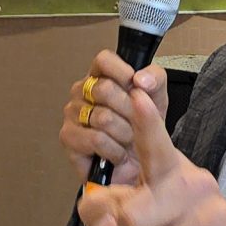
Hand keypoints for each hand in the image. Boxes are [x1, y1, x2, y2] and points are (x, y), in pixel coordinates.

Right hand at [59, 51, 168, 186]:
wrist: (139, 164)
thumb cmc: (142, 129)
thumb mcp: (157, 100)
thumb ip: (155, 80)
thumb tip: (141, 78)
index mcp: (101, 77)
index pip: (104, 60)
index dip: (122, 72)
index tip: (135, 85)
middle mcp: (83, 92)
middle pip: (105, 89)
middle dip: (130, 111)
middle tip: (137, 122)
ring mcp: (72, 114)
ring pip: (103, 117)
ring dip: (125, 134)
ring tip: (128, 139)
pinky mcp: (68, 137)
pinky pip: (96, 139)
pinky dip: (114, 150)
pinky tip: (117, 153)